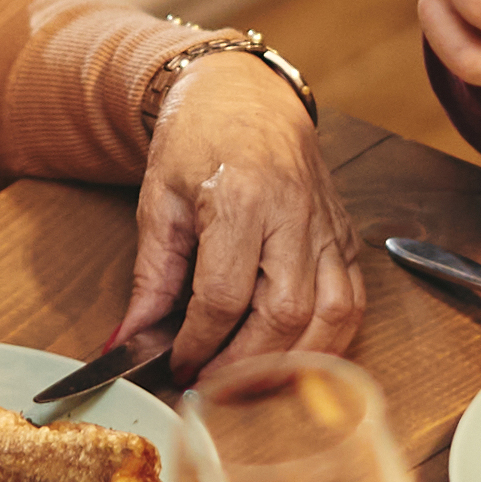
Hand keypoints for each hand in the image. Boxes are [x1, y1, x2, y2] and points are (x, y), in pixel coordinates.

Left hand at [120, 65, 361, 378]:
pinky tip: (299, 357)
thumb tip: (127, 340)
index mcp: (242, 198)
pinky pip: (353, 299)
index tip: (179, 367)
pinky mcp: (344, 236)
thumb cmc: (198, 138)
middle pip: (285, 313)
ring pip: (332, 314)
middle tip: (213, 387)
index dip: (200, 344)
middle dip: (247, 366)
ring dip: (296, 362)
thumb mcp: (158, 201)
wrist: (244, 93)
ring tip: (255, 384)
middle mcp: (295, 213)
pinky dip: (330, 339)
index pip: (225, 296)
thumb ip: (150, 277)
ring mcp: (327, 226)